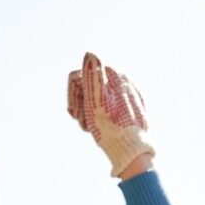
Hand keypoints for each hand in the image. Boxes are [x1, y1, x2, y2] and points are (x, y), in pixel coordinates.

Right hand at [67, 52, 154, 176]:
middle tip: (80, 121)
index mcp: (116, 76)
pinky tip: (98, 128)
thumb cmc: (112, 128)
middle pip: (88, 86)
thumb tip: (91, 53)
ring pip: (95, 97)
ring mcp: (126, 95)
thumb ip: (92, 76)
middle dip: (80, 103)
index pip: (80, 75)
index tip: (73, 112)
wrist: (132, 151)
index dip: (73, 94)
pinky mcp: (128, 107)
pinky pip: (106, 106)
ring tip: (89, 127)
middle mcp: (123, 81)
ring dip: (87, 111)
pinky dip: (98, 116)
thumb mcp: (96, 101)